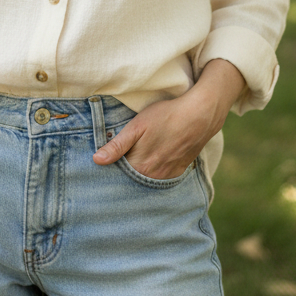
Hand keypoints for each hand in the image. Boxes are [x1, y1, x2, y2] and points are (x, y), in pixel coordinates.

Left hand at [92, 59, 245, 179]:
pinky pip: (162, 177)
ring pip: (147, 179)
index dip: (111, 169)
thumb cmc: (165, 116)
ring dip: (140, 173)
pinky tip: (153, 160)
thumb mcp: (137, 126)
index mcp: (140, 166)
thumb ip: (117, 146)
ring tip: (137, 158)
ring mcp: (168, 174)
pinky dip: (154, 172)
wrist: (199, 115)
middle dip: (124, 174)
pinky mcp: (179, 170)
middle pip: (133, 179)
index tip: (105, 163)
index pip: (118, 176)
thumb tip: (96, 160)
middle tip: (120, 159)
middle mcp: (154, 176)